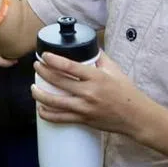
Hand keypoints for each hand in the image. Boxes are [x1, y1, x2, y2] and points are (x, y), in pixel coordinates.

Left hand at [33, 52, 157, 138]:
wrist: (135, 116)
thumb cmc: (126, 91)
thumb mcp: (114, 70)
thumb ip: (99, 58)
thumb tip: (88, 46)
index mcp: (96, 77)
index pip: (69, 67)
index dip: (53, 60)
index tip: (44, 56)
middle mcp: (88, 92)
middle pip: (58, 81)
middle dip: (43, 72)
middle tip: (36, 67)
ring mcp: (85, 108)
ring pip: (55, 102)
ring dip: (39, 94)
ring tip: (33, 88)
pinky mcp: (84, 120)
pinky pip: (61, 118)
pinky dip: (48, 114)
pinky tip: (41, 109)